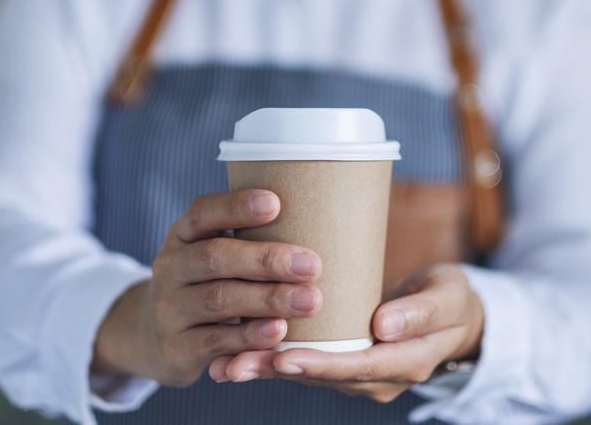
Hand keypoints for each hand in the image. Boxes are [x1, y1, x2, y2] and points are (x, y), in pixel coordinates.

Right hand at [92, 189, 322, 386]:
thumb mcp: (211, 253)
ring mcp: (169, 308)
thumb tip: (314, 217)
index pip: (203, 212)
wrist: (156, 336)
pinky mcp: (176, 347)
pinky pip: (216, 341)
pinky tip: (279, 331)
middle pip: (215, 258)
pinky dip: (250, 336)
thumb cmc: (205, 283)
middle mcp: (171, 267)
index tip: (275, 203)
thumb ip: (247, 238)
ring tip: (310, 300)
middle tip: (312, 265)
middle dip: (266, 260)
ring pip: (219, 299)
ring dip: (268, 299)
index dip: (236, 207)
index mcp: (183, 234)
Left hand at [209, 264, 482, 401]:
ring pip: (309, 374)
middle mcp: (378, 377)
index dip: (320, 364)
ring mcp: (360, 373)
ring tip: (225, 365)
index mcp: (405, 362)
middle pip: (323, 376)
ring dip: (267, 369)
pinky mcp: (345, 360)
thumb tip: (383, 327)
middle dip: (278, 371)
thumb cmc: (449, 298)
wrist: (451, 313)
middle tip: (235, 365)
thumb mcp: (447, 297)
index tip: (284, 358)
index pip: (357, 367)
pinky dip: (275, 359)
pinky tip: (241, 354)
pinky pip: (309, 363)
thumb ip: (420, 312)